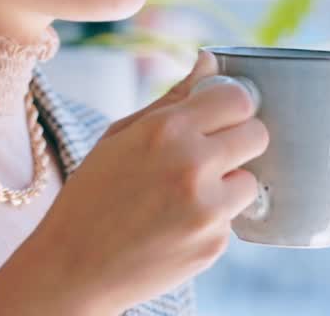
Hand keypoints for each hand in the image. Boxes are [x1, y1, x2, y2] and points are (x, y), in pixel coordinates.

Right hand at [0, 49, 268, 314]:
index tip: (220, 116)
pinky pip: (232, 219)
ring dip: (228, 184)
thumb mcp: (120, 136)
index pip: (237, 98)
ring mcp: (207, 209)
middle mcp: (192, 165)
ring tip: (184, 196)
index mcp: (166, 130)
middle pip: (257, 134)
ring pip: (250, 180)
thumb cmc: (92, 195)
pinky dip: (212, 219)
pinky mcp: (214, 245)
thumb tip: (210, 61)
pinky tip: (175, 225)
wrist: (72, 267)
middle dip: (239, 140)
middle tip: (210, 154)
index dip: (231, 105)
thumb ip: (172, 98)